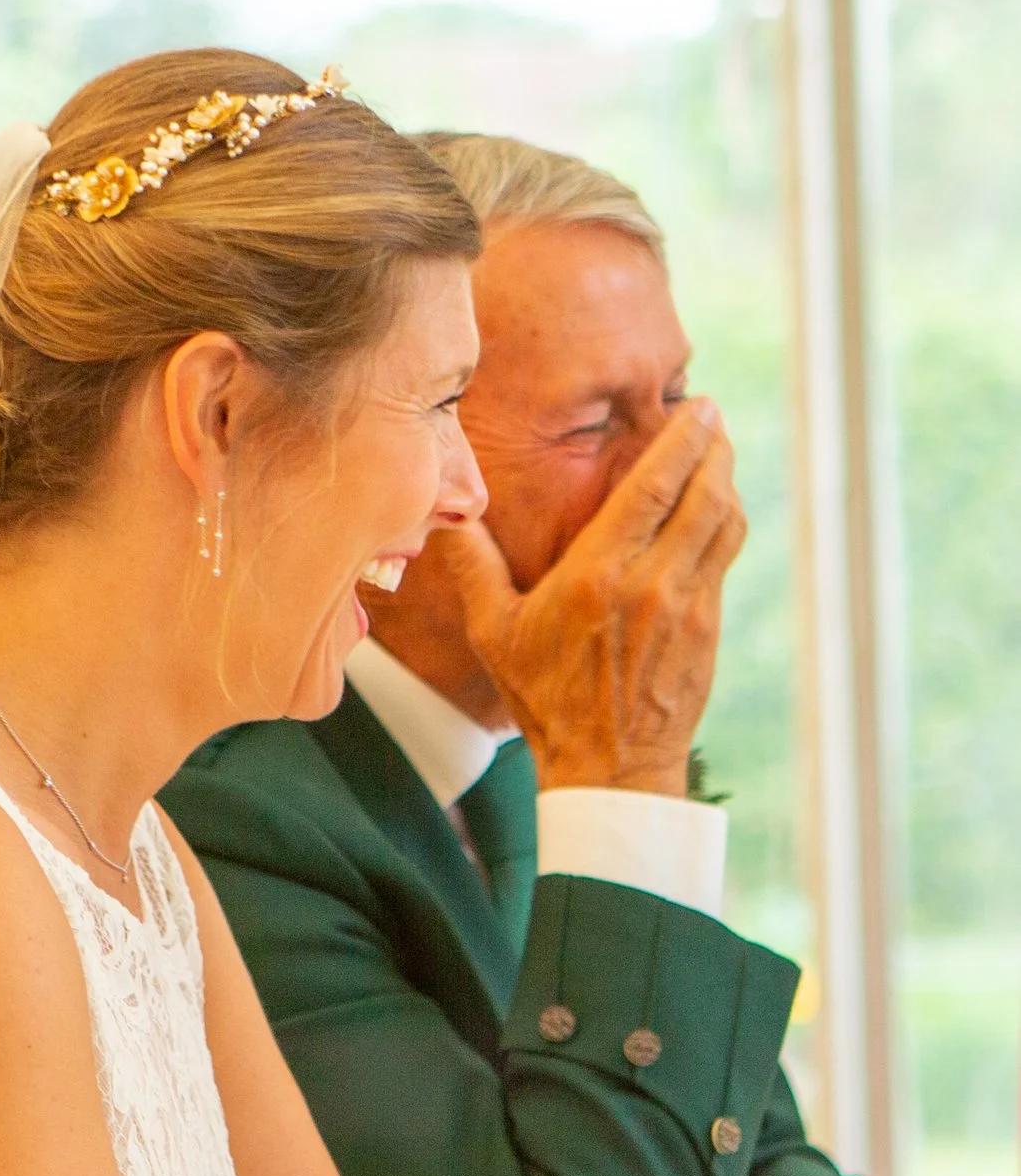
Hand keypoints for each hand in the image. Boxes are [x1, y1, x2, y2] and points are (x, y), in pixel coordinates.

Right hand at [442, 400, 744, 796]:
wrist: (608, 768)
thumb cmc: (546, 700)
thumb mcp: (494, 635)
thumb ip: (474, 567)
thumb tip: (448, 514)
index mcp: (600, 575)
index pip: (655, 487)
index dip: (683, 439)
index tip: (697, 406)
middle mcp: (653, 583)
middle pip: (705, 492)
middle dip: (715, 447)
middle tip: (712, 416)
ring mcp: (689, 606)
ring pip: (724, 522)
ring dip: (727, 480)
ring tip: (719, 453)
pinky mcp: (709, 630)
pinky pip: (724, 558)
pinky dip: (724, 523)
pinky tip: (714, 510)